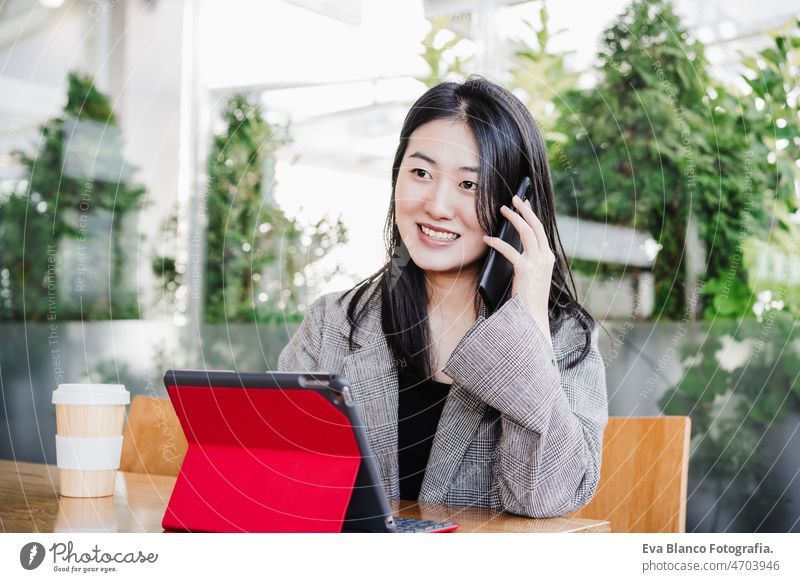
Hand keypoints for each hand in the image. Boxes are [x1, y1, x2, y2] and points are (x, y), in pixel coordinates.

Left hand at [482, 195, 554, 346]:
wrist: (532, 319)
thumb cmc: (527, 300)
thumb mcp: (530, 277)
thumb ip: (527, 262)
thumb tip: (511, 247)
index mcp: (548, 258)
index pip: (541, 230)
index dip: (532, 215)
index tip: (524, 203)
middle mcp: (545, 258)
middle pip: (535, 226)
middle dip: (524, 209)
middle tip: (514, 198)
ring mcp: (537, 264)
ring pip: (526, 232)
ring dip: (513, 218)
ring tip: (502, 210)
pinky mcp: (525, 271)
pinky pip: (510, 250)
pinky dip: (497, 242)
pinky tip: (487, 239)